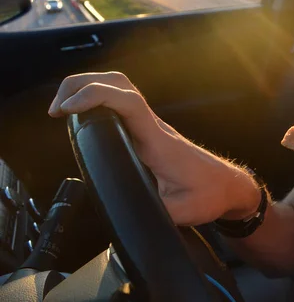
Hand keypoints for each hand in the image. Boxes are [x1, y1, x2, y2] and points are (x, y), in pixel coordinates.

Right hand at [48, 72, 259, 224]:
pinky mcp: (148, 132)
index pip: (128, 104)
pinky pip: (121, 104)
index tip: (68, 107)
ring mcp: (151, 126)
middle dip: (83, 84)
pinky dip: (97, 100)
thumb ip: (153, 213)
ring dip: (88, 88)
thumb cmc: (209, 195)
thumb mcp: (181, 212)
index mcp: (159, 141)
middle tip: (57, 108)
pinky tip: (83, 116)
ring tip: (62, 108)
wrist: (228, 186)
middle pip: (120, 84)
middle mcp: (153, 127)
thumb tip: (125, 219)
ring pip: (120, 89)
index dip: (96, 97)